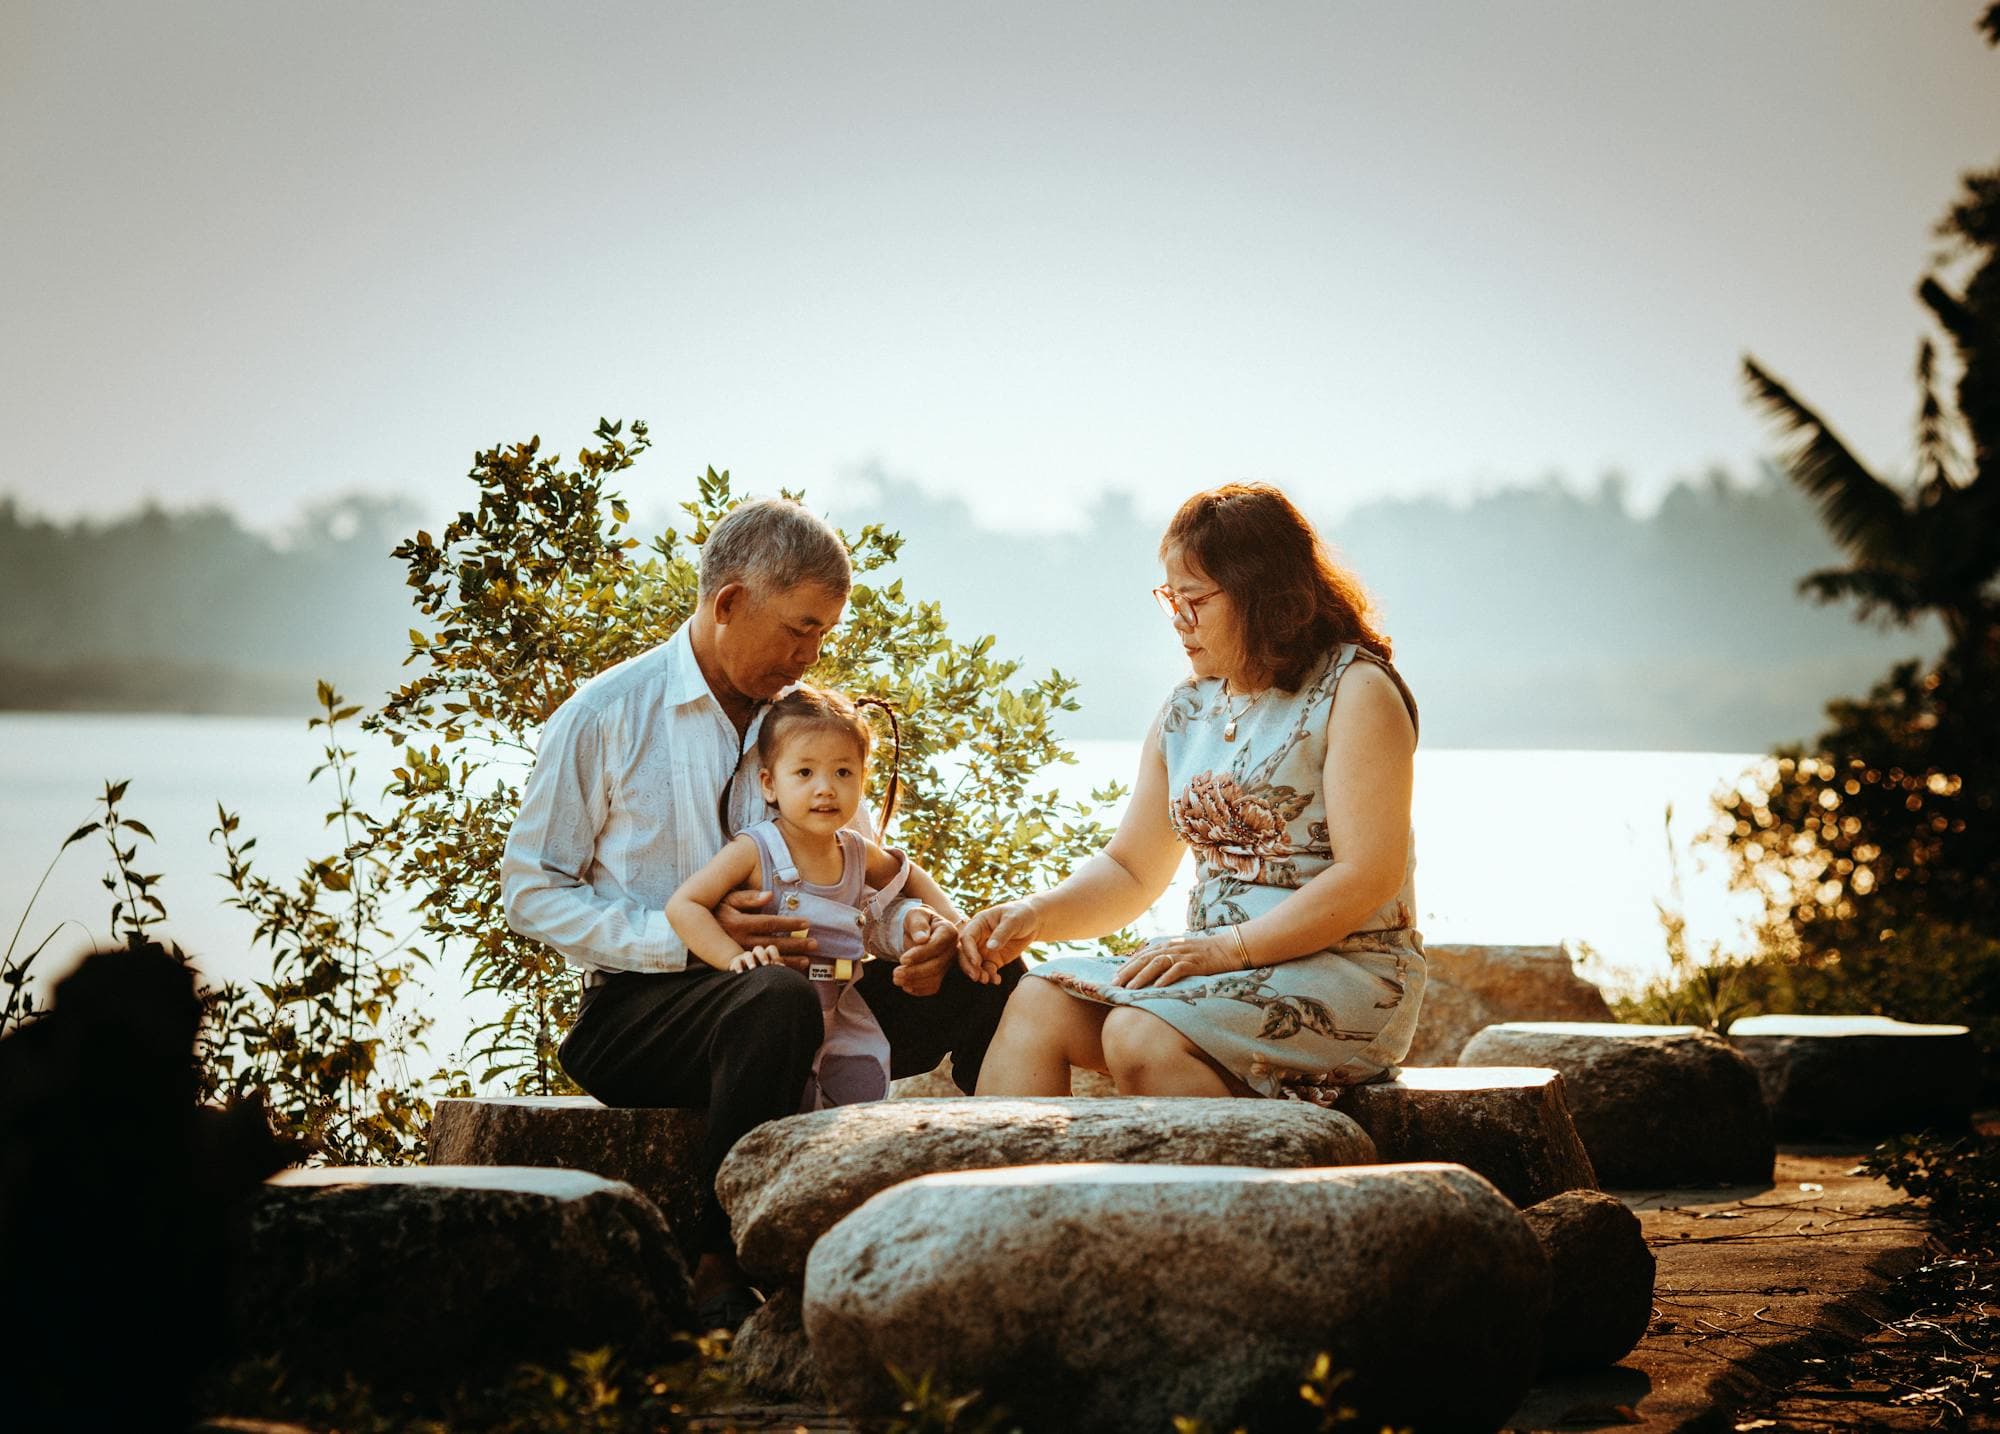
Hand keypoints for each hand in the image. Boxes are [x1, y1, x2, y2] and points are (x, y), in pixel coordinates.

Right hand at [715, 889, 816, 968]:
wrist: (693, 934)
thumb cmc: (715, 912)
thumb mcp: (728, 900)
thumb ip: (747, 897)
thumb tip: (769, 895)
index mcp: (738, 922)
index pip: (769, 924)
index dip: (789, 924)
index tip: (807, 923)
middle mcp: (739, 941)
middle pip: (773, 943)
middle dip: (796, 944)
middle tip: (815, 944)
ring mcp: (738, 955)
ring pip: (768, 959)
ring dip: (789, 960)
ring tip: (808, 960)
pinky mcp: (738, 965)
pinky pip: (760, 970)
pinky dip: (776, 970)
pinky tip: (790, 971)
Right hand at [729, 945, 783, 972]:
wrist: (743, 973)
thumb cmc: (762, 973)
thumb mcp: (770, 971)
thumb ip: (777, 970)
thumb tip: (786, 974)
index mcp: (765, 955)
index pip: (771, 949)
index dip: (776, 956)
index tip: (780, 967)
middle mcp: (755, 954)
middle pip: (758, 949)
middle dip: (763, 956)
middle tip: (766, 965)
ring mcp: (745, 958)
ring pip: (747, 954)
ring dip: (751, 961)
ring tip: (753, 968)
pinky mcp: (736, 963)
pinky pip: (736, 963)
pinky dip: (738, 967)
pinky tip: (740, 973)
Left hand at [894, 905, 957, 996]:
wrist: (918, 931)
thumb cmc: (917, 921)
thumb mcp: (915, 915)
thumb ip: (918, 924)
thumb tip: (922, 939)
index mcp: (948, 931)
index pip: (937, 945)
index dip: (920, 954)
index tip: (902, 959)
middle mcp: (952, 949)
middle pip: (936, 965)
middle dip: (915, 971)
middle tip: (895, 973)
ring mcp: (948, 963)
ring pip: (935, 978)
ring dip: (914, 982)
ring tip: (896, 979)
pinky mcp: (942, 975)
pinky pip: (933, 987)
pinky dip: (919, 989)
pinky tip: (906, 986)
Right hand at [956, 897, 1040, 983]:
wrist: (1034, 921)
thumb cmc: (1022, 914)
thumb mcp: (1013, 920)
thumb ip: (1002, 933)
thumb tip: (990, 947)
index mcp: (979, 923)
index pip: (967, 937)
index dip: (968, 950)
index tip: (976, 962)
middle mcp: (978, 937)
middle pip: (966, 953)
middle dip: (968, 966)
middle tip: (976, 977)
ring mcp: (985, 949)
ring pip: (975, 964)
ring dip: (978, 973)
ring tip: (986, 980)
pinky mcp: (994, 959)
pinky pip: (988, 969)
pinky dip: (990, 976)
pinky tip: (997, 980)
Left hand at [1111, 932, 1238, 989]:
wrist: (1231, 947)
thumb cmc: (1206, 953)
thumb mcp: (1183, 952)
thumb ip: (1168, 958)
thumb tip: (1151, 971)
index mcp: (1168, 945)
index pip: (1143, 955)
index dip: (1127, 966)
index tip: (1114, 977)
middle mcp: (1173, 948)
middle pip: (1145, 959)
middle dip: (1128, 972)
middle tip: (1114, 984)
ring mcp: (1184, 955)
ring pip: (1157, 963)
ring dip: (1142, 976)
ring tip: (1130, 988)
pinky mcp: (1196, 962)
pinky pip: (1178, 969)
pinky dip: (1167, 977)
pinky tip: (1157, 986)